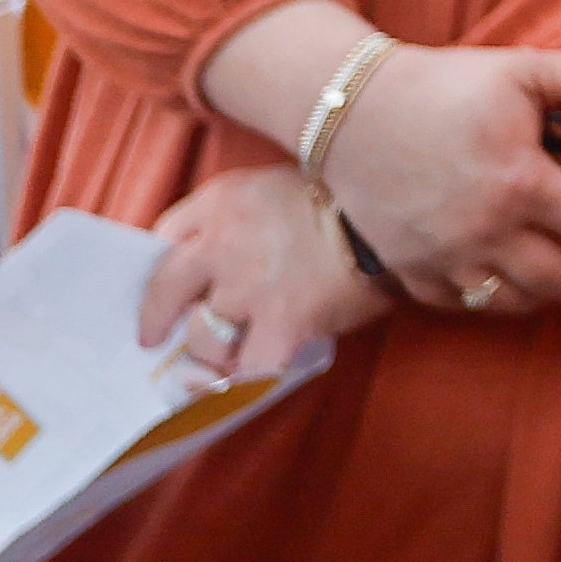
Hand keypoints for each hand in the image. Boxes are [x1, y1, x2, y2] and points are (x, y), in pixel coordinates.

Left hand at [139, 164, 395, 380]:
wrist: (402, 203)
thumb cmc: (349, 191)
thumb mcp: (280, 181)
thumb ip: (242, 213)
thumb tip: (220, 260)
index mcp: (223, 200)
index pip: (163, 236)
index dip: (160, 268)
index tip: (162, 289)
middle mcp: (222, 242)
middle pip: (164, 292)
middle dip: (160, 319)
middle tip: (158, 339)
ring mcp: (248, 287)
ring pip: (202, 337)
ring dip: (210, 350)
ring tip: (229, 352)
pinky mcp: (281, 323)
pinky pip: (246, 369)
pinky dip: (240, 380)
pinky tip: (241, 380)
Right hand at [316, 39, 560, 310]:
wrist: (346, 112)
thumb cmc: (438, 87)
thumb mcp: (519, 70)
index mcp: (521, 183)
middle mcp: (486, 232)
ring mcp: (446, 259)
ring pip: (519, 302)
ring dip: (552, 291)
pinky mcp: (412, 273)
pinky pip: (468, 305)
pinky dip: (496, 296)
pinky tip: (510, 272)